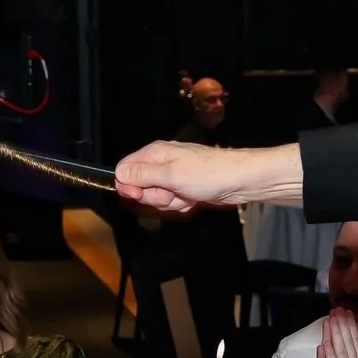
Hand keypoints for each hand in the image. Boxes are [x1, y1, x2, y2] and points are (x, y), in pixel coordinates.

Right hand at [115, 140, 286, 210]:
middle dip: (154, 196)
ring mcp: (173, 176)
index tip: (140, 195)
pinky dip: (181, 204)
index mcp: (154, 153)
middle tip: (171, 193)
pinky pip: (172, 201)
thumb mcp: (170, 175)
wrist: (239, 180)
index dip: (129, 186)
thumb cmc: (207, 174)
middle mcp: (161, 163)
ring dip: (170, 202)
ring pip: (156, 197)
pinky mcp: (184, 187)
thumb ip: (142, 175)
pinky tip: (193, 199)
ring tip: (186, 195)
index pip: (125, 169)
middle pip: (139, 187)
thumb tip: (118, 174)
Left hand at [321, 310, 357, 357]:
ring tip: (332, 318)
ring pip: (342, 350)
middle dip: (344, 324)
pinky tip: (326, 342)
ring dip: (337, 333)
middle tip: (339, 308)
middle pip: (350, 342)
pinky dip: (330, 353)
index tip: (347, 314)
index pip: (357, 343)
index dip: (351, 327)